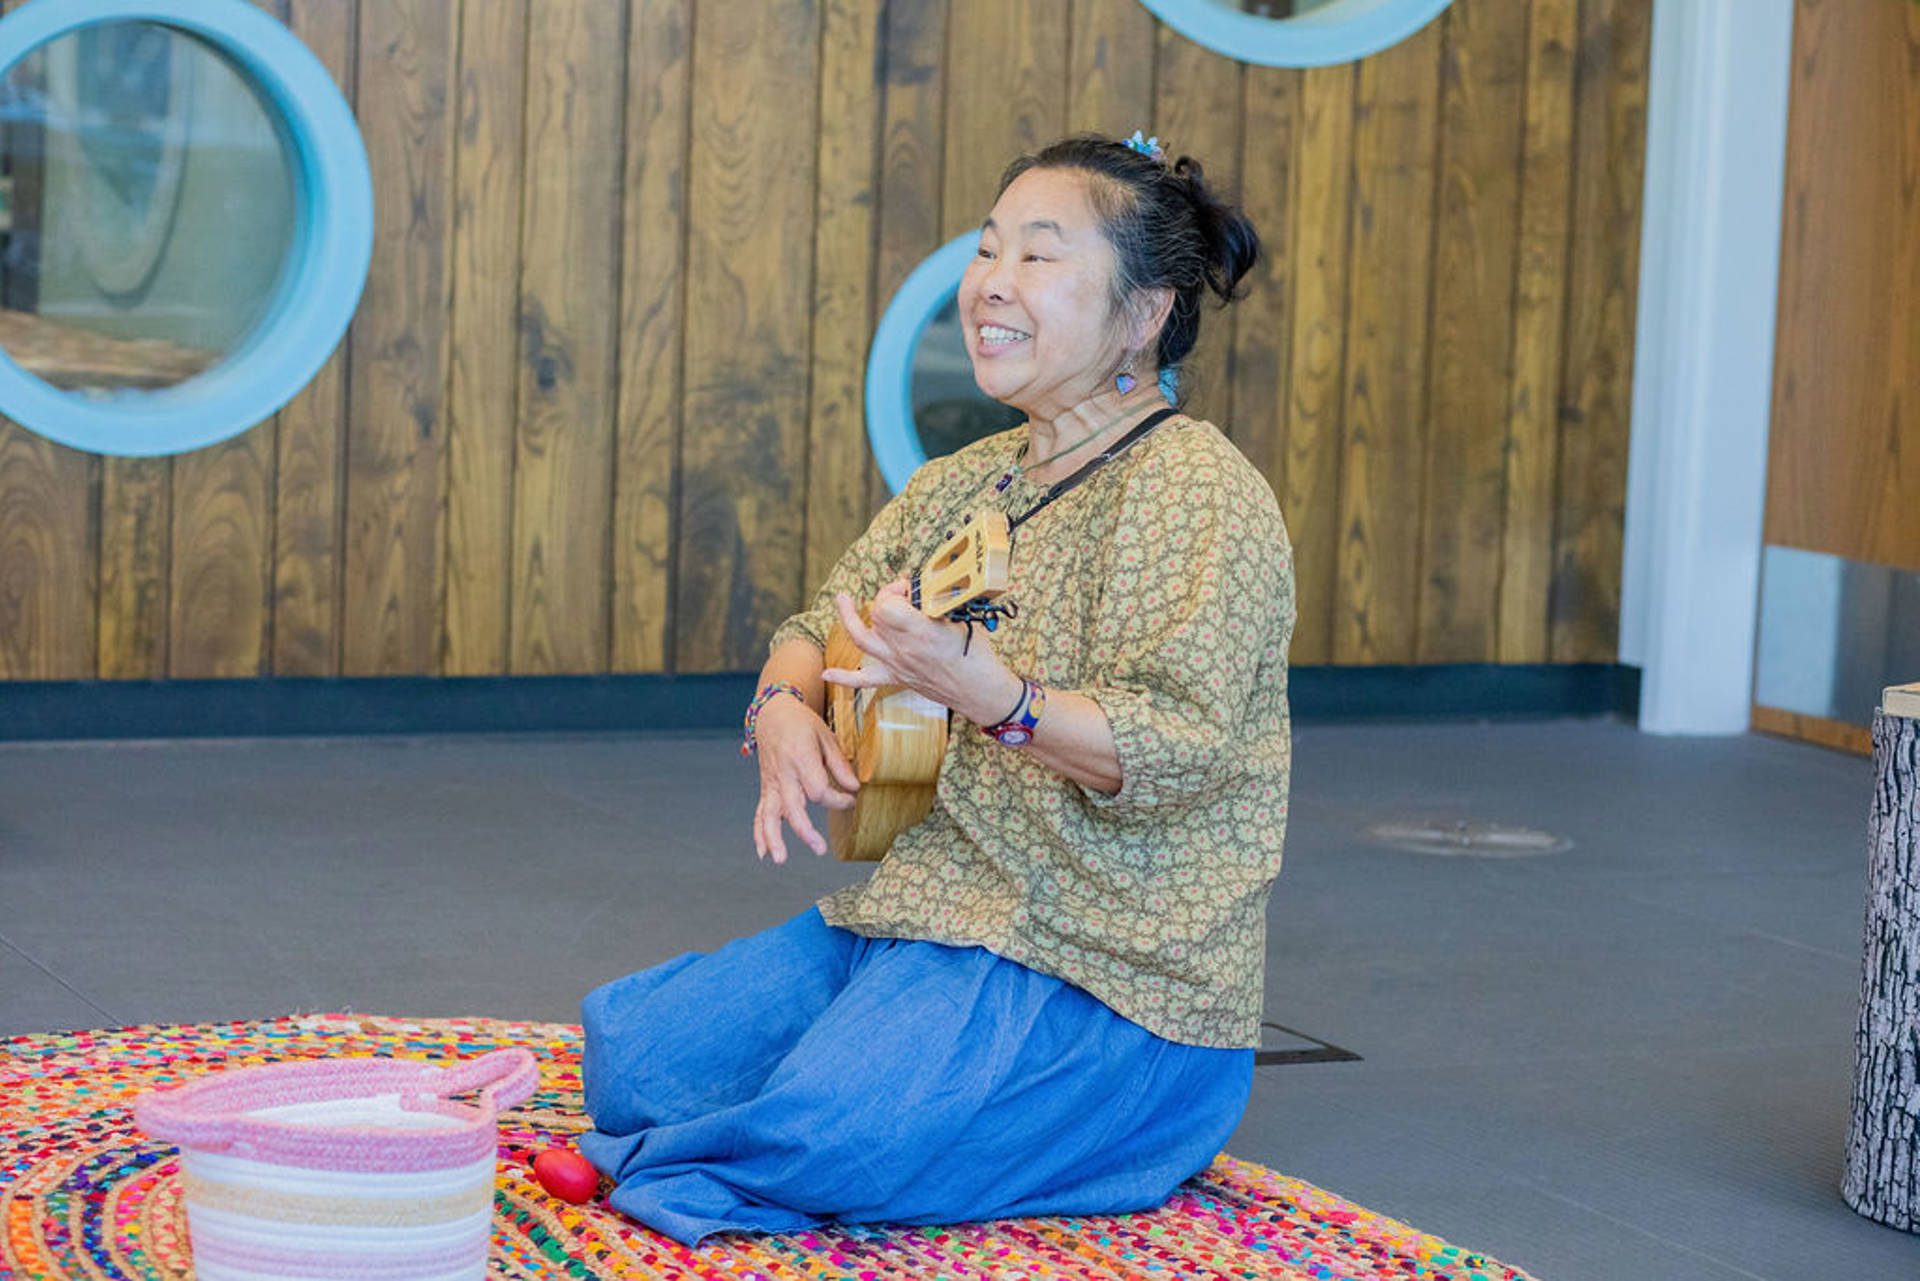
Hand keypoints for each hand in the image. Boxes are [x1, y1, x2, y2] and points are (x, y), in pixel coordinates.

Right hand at [752, 694, 859, 863]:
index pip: (818, 790)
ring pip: (769, 814)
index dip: (837, 800)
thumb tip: (854, 787)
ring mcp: (772, 783)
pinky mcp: (766, 788)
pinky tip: (763, 853)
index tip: (851, 799)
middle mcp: (784, 774)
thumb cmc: (802, 724)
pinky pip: (760, 813)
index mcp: (800, 759)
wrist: (772, 714)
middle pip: (793, 807)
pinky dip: (759, 833)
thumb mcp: (826, 736)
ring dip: (773, 838)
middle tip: (819, 849)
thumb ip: (839, 764)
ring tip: (780, 859)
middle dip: (805, 830)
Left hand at [821, 580, 1019, 724]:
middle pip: (877, 615)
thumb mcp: (964, 619)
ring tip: (842, 600)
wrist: (981, 691)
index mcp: (921, 631)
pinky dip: (843, 677)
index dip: (895, 590)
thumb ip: (942, 602)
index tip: (910, 588)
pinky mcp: (897, 678)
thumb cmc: (978, 655)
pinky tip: (826, 674)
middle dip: (886, 597)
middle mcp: (904, 649)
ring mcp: (897, 664)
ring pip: (861, 640)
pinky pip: (864, 681)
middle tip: (904, 594)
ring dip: (848, 619)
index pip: (888, 604)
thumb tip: (928, 589)